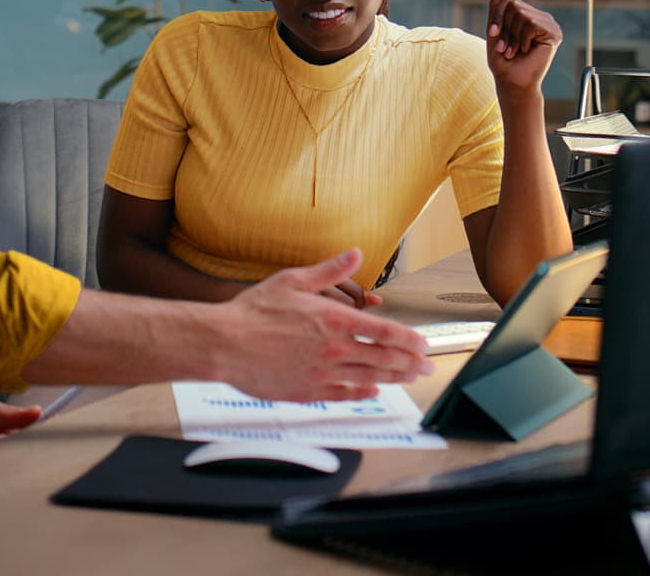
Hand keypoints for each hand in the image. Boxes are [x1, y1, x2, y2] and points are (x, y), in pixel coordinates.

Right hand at [214, 249, 429, 401]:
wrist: (224, 343)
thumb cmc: (253, 311)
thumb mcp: (293, 280)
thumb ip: (329, 270)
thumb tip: (355, 253)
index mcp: (335, 320)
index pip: (386, 332)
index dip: (410, 340)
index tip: (424, 344)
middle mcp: (335, 349)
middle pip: (385, 359)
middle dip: (411, 363)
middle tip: (425, 367)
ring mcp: (323, 374)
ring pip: (370, 378)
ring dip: (394, 379)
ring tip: (409, 379)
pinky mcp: (308, 392)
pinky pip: (345, 395)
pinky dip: (363, 393)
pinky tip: (372, 390)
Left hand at [486, 0, 562, 95]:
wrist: (511, 82)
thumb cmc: (502, 59)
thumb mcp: (495, 28)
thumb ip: (498, 4)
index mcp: (528, 15)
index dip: (496, 17)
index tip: (493, 35)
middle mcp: (541, 17)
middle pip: (513, 5)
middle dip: (504, 28)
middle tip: (507, 48)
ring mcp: (549, 24)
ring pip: (521, 13)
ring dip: (512, 36)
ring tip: (515, 51)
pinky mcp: (554, 33)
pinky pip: (531, 24)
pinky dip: (522, 39)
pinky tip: (527, 50)